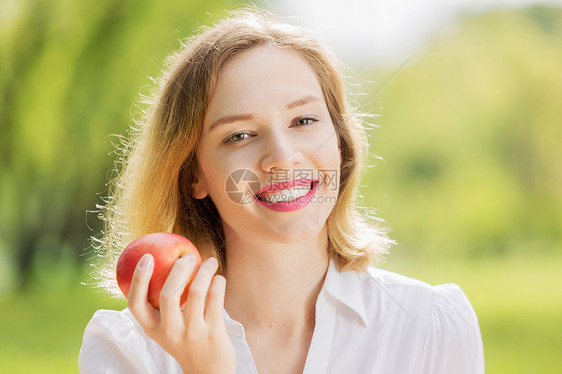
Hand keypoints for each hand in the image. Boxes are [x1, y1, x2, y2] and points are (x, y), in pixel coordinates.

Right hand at [127, 253, 235, 373]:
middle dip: (179, 268)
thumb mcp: (167, 329)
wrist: (208, 373)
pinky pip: (215, 299)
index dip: (138, 279)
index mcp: (153, 329)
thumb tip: (166, 265)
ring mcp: (192, 333)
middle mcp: (170, 332)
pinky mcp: (213, 332)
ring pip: (195, 292)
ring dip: (204, 270)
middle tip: (188, 256)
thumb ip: (163, 307)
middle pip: (168, 293)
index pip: (135, 304)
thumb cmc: (186, 342)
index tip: (147, 257)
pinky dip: (217, 282)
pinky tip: (218, 278)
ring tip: (210, 262)